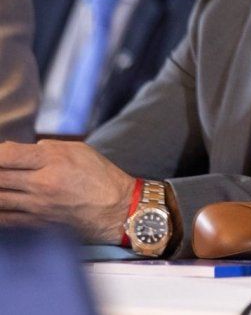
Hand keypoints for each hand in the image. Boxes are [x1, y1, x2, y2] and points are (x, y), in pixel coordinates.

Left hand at [0, 140, 135, 243]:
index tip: (0, 155)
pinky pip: (4, 219)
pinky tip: (2, 202)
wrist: (117, 209)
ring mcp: (38, 206)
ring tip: (4, 185)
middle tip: (1, 170)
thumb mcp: (78, 150)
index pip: (7, 154)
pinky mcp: (37, 223)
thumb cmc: (101, 176)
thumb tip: (10, 148)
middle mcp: (42, 183)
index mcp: (53, 160)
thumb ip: (44, 148)